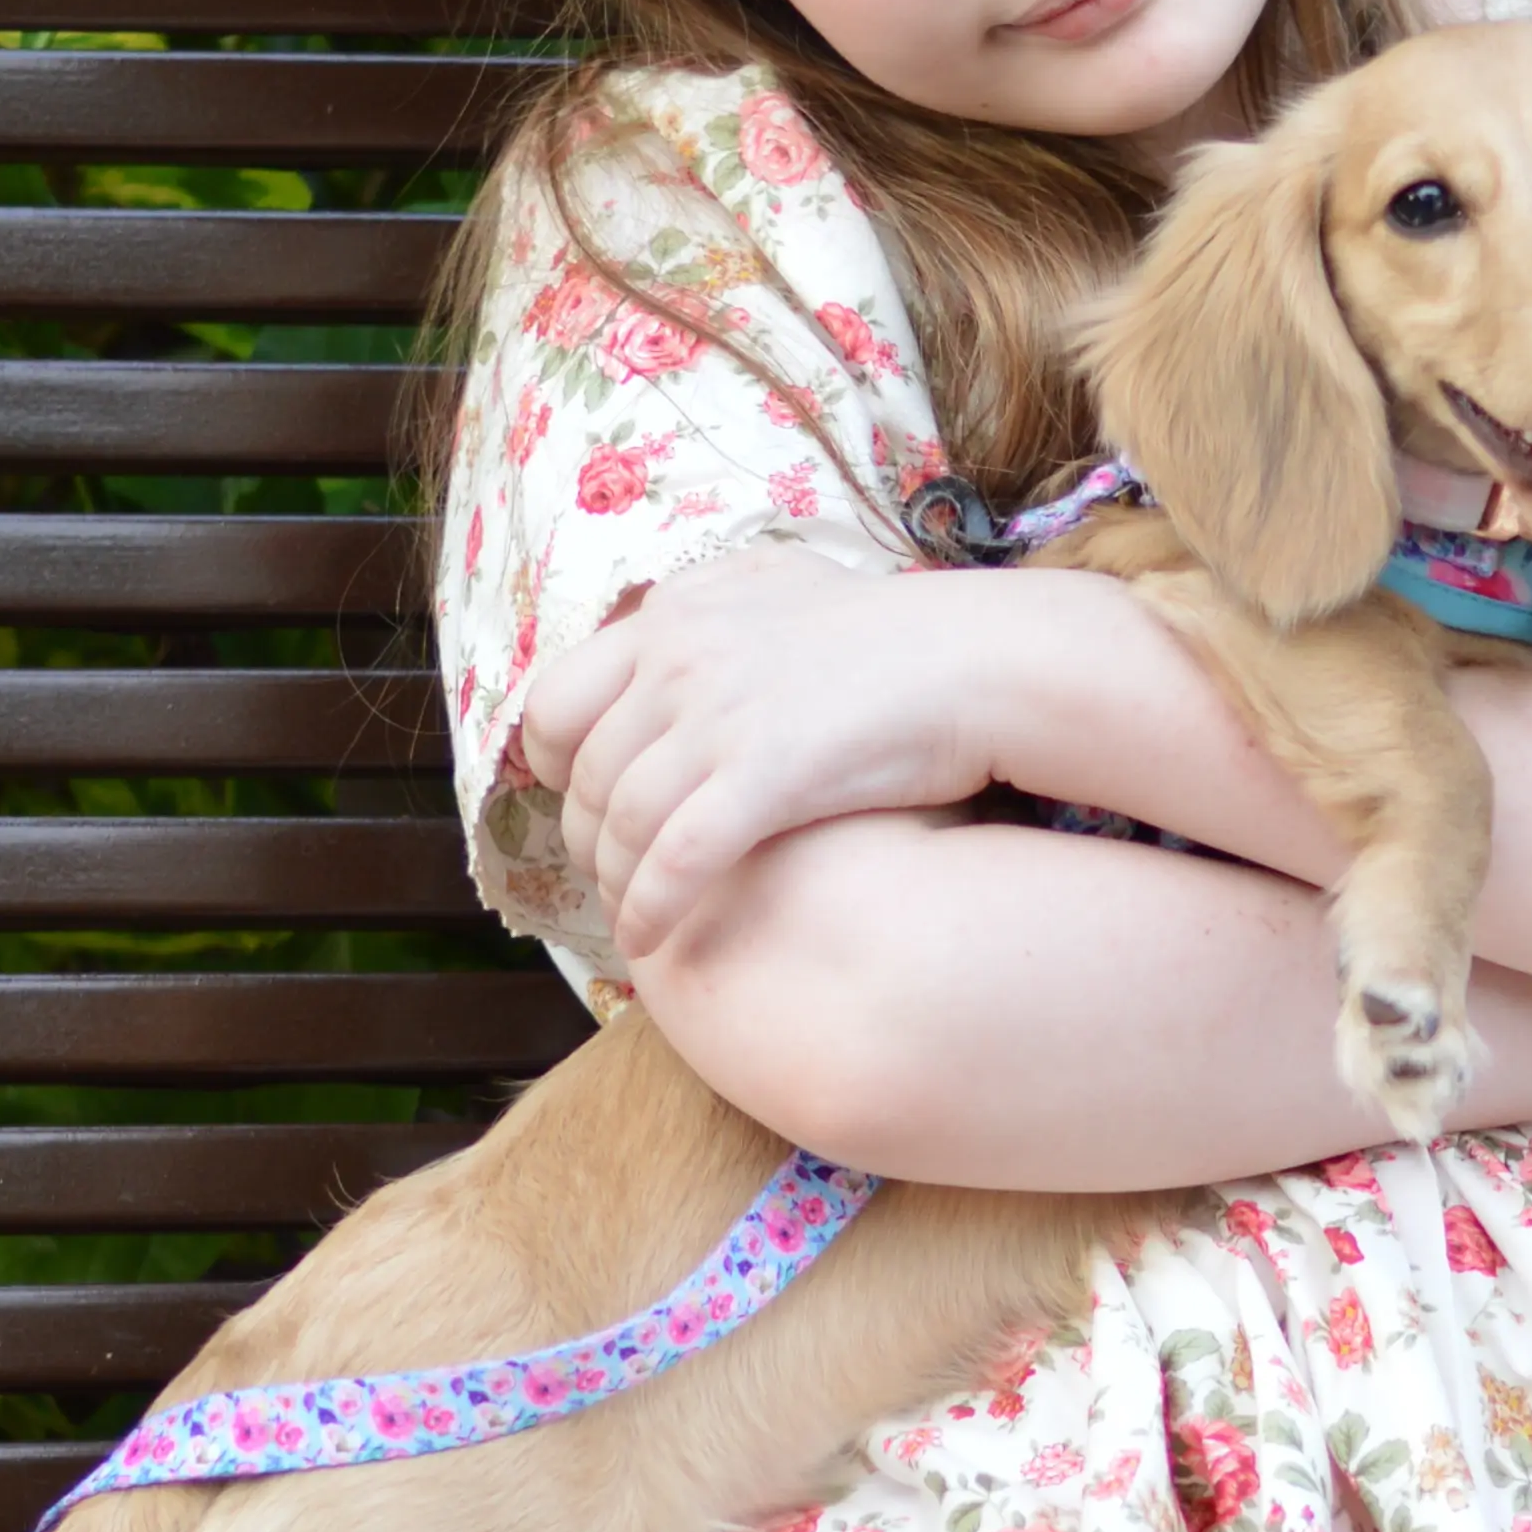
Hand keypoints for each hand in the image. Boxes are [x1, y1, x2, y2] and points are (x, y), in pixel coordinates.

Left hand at [520, 547, 1008, 964]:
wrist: (980, 658)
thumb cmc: (897, 633)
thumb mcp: (784, 588)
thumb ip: (714, 606)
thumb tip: (664, 619)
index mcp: (675, 614)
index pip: (556, 696)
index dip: (551, 764)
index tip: (575, 798)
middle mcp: (680, 659)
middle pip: (586, 773)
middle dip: (585, 840)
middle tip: (609, 874)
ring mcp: (718, 716)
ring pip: (620, 823)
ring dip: (615, 884)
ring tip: (631, 918)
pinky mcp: (765, 773)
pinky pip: (674, 859)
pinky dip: (650, 908)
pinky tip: (649, 944)